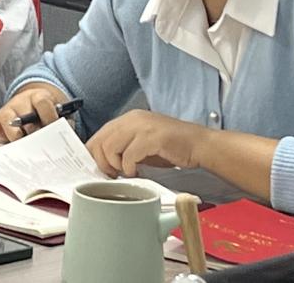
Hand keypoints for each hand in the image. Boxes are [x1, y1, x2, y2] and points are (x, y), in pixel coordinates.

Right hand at [0, 82, 70, 146]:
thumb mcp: (59, 114)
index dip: (49, 116)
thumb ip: (63, 125)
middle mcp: (20, 102)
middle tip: (39, 146)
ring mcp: (7, 111)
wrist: (33, 104)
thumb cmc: (47, 114)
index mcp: (38, 97)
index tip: (54, 130)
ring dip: (15, 136)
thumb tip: (64, 141)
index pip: (42, 103)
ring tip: (22, 151)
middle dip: (32, 132)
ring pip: (7, 121)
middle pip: (24, 115)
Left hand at [86, 110, 208, 177]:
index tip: (98, 169)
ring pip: (110, 146)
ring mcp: (142, 126)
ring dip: (114, 165)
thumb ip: (123, 149)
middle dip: (101, 162)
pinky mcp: (152, 137)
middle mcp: (133, 119)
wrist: (199, 145)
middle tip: (112, 174)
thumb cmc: (171, 148)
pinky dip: (129, 167)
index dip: (94, 154)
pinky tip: (136, 172)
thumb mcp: (142, 146)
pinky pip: (129, 154)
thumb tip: (103, 162)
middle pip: (101, 140)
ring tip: (126, 172)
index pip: (99, 135)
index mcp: (128, 119)